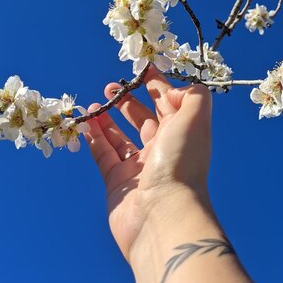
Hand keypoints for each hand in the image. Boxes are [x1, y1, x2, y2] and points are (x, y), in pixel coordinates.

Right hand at [84, 65, 212, 261]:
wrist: (162, 215)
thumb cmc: (181, 162)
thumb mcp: (196, 118)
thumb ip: (191, 95)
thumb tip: (172, 89)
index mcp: (181, 134)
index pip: (167, 103)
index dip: (155, 84)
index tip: (140, 67)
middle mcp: (161, 149)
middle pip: (143, 119)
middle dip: (127, 101)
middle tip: (109, 87)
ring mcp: (138, 168)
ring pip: (120, 138)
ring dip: (107, 119)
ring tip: (93, 104)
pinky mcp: (117, 183)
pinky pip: (103, 155)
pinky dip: (94, 138)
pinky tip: (86, 123)